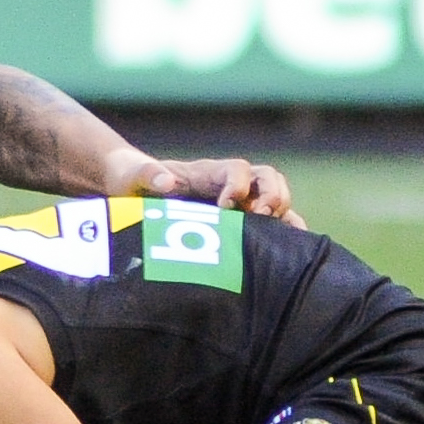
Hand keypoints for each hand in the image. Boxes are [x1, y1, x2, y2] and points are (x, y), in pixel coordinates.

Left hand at [109, 151, 300, 225]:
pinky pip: (272, 223)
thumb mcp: (132, 174)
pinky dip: (287, 233)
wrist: (127, 187)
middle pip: (267, 178)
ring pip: (275, 197)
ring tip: (287, 238)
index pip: (236, 169)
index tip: (226, 206)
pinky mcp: (238, 220)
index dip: (238, 185)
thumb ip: (147, 174)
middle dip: (272, 195)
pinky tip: (296, 253)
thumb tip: (167, 182)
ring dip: (285, 213)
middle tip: (264, 217)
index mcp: (206, 172)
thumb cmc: (130, 178)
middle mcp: (228, 182)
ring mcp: (237, 200)